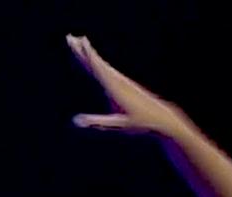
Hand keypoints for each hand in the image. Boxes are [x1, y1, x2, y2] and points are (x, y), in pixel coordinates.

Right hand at [66, 35, 188, 137]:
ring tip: (79, 42)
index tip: (79, 44)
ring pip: (101, 64)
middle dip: (83, 50)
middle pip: (97, 62)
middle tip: (71, 38)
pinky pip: (106, 69)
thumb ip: (96, 121)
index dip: (87, 56)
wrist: (160, 117)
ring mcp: (121, 80)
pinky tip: (94, 59)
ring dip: (89, 53)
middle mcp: (118, 80)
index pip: (98, 69)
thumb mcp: (117, 124)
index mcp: (115, 88)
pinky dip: (98, 62)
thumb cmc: (139, 122)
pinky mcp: (123, 83)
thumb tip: (76, 121)